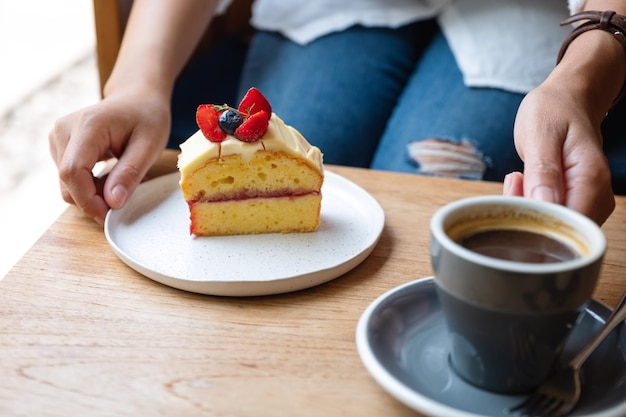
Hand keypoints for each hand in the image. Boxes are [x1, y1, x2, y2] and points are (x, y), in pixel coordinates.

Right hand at [49, 90, 170, 224]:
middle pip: (67, 181)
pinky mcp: (59, 146)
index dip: (88, 200)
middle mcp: (64, 130)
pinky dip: (90, 185)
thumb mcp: (150, 145)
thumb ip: (130, 173)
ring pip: (67, 183)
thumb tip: (112, 203)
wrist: (137, 97)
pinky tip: (110, 176)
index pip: (73, 171)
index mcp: (87, 125)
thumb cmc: (147, 117)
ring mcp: (58, 137)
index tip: (110, 214)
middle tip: (124, 198)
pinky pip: (70, 178)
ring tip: (121, 180)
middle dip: (93, 200)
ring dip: (93, 193)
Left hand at [504, 84, 614, 224]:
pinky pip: (551, 216)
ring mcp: (588, 201)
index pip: (568, 224)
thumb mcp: (540, 134)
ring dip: (527, 208)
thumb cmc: (554, 111)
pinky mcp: (575, 201)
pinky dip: (531, 205)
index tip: (514, 199)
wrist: (566, 100)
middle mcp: (596, 195)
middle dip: (528, 215)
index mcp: (591, 179)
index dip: (536, 222)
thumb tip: (545, 205)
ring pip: (554, 226)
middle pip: (561, 231)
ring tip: (519, 177)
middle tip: (514, 183)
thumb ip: (543, 171)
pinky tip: (524, 182)